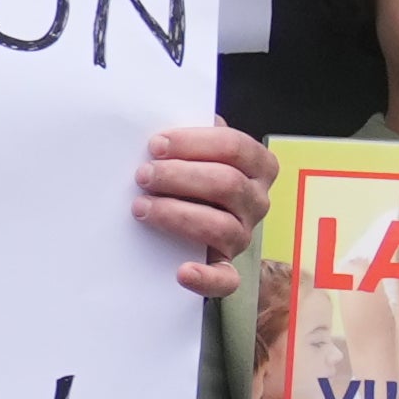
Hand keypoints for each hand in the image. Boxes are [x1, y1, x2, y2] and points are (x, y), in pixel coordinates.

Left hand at [134, 117, 269, 295]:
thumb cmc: (188, 176)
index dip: (194, 143)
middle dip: (180, 177)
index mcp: (257, 165)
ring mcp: (243, 236)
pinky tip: (181, 271)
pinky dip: (204, 277)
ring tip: (141, 208)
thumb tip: (164, 118)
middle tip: (142, 175)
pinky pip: (226, 279)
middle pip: (227, 184)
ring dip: (177, 215)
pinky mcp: (227, 269)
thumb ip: (191, 136)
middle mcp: (257, 201)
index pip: (236, 147)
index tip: (154, 144)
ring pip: (221, 226)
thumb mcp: (194, 151)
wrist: (184, 224)